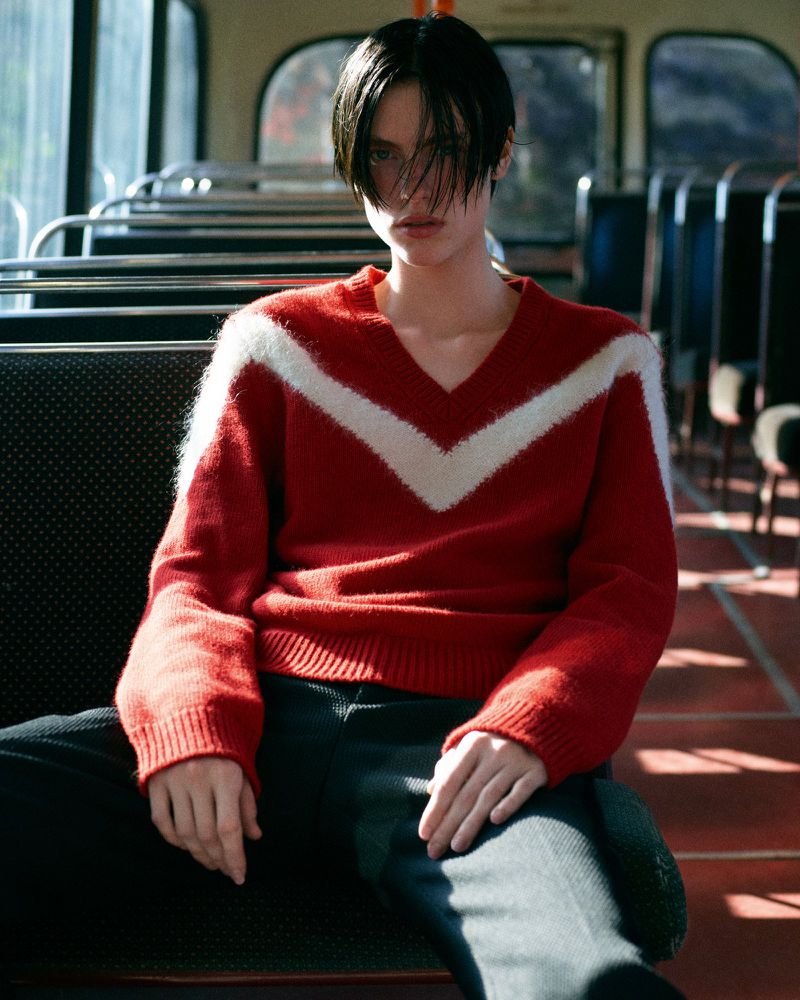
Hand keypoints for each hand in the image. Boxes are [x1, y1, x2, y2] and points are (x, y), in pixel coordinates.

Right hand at [148, 756, 261, 884]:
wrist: (187, 714)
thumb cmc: (222, 745)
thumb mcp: (241, 769)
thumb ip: (247, 804)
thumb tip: (254, 836)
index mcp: (225, 776)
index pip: (229, 828)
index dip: (235, 857)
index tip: (240, 877)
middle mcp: (199, 780)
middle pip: (207, 834)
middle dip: (218, 858)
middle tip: (225, 870)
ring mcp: (174, 782)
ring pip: (185, 832)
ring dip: (198, 854)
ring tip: (210, 862)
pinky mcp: (156, 783)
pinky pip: (162, 821)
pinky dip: (173, 839)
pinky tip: (185, 846)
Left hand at [418, 731, 546, 859]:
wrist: (537, 722)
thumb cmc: (496, 741)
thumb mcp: (471, 745)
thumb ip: (450, 765)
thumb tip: (431, 790)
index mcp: (472, 744)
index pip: (449, 782)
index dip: (435, 809)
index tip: (423, 834)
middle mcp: (492, 752)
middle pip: (466, 794)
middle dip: (448, 824)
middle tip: (435, 850)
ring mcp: (515, 761)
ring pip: (489, 796)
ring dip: (471, 823)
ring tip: (457, 846)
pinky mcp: (536, 771)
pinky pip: (520, 790)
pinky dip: (508, 804)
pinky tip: (495, 821)